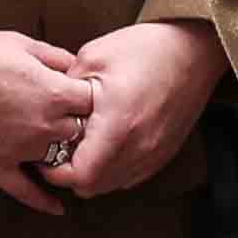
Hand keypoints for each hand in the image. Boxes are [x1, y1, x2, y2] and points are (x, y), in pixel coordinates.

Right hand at [0, 31, 101, 213]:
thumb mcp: (22, 44)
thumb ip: (55, 57)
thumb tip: (76, 66)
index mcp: (56, 93)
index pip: (95, 104)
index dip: (91, 101)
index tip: (84, 101)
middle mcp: (46, 125)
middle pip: (82, 135)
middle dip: (79, 129)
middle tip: (73, 126)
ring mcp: (22, 149)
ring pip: (59, 162)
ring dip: (61, 157)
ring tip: (61, 154)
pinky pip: (26, 192)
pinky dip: (43, 202)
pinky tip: (57, 208)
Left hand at [53, 20, 223, 200]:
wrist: (192, 50)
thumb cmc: (146, 50)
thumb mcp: (92, 58)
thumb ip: (64, 92)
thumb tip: (47, 113)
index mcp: (118, 125)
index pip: (79, 176)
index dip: (54, 172)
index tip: (45, 155)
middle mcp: (139, 146)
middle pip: (93, 187)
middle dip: (70, 174)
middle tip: (60, 150)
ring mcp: (154, 153)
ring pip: (111, 184)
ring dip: (92, 173)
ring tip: (84, 146)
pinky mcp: (164, 153)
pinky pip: (130, 176)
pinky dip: (113, 169)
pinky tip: (107, 145)